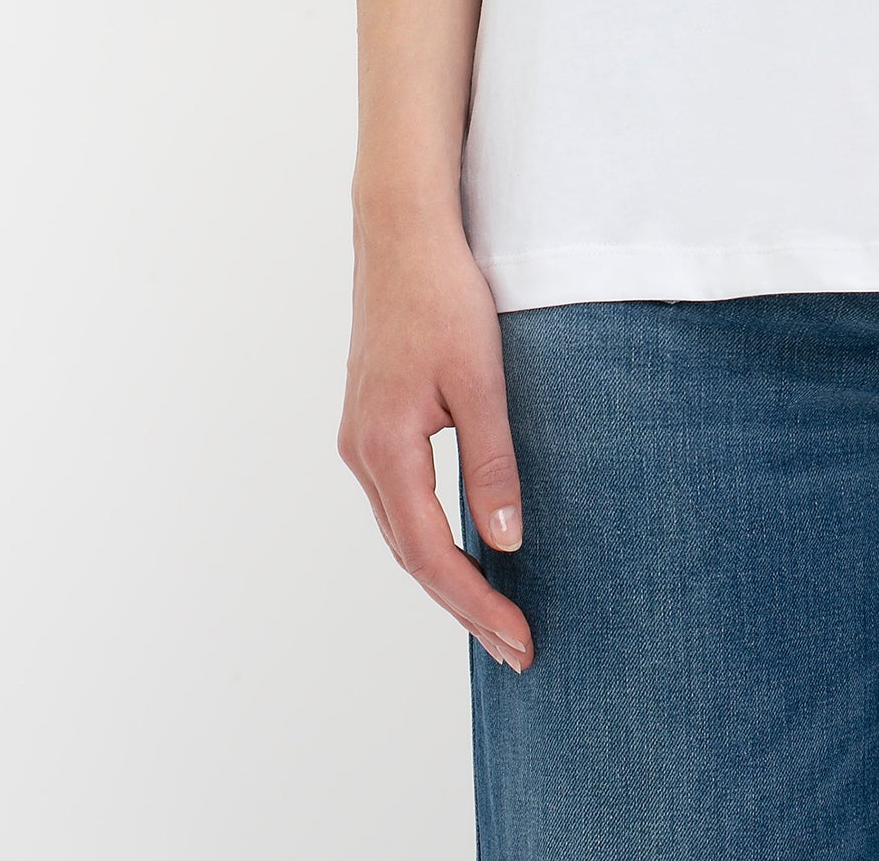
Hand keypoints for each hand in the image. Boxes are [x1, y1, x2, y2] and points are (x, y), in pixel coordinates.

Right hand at [337, 204, 534, 672]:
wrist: (401, 231)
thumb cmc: (442, 295)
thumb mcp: (481, 380)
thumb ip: (491, 463)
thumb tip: (504, 542)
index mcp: (384, 447)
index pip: (430, 553)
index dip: (475, 604)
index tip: (518, 640)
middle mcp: (360, 449)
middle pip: (409, 553)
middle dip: (462, 605)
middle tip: (516, 647)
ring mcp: (360, 434)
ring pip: (401, 528)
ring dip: (444, 575)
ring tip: (495, 614)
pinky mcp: (371, 417)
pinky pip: (398, 498)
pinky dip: (429, 535)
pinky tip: (462, 545)